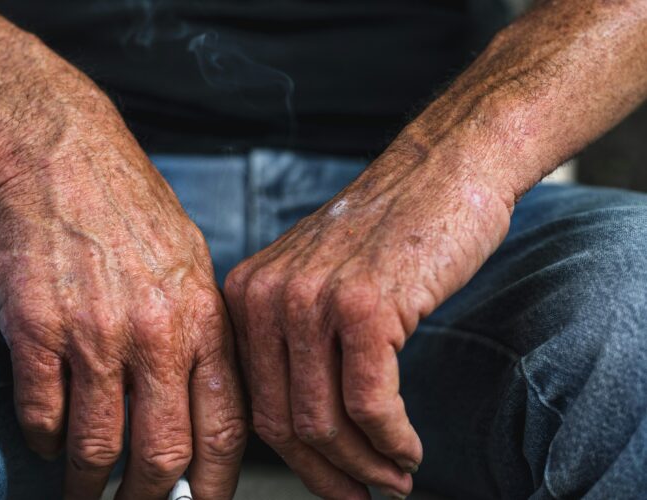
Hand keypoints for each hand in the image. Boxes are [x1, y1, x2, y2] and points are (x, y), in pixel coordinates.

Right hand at [0, 132, 245, 498]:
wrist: (68, 164)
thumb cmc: (135, 217)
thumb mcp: (195, 270)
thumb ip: (202, 340)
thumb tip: (201, 414)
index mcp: (203, 321)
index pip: (223, 429)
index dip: (214, 485)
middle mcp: (155, 333)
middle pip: (161, 453)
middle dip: (149, 499)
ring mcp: (94, 333)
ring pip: (96, 446)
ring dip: (87, 484)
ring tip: (83, 492)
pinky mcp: (38, 328)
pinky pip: (42, 414)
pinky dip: (44, 441)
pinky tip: (49, 440)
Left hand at [224, 136, 513, 498]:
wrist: (442, 171)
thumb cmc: (389, 232)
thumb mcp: (317, 282)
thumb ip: (296, 344)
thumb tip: (306, 429)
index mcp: (246, 295)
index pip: (253, 403)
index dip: (292, 459)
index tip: (327, 483)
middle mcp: (266, 297)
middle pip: (281, 422)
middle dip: (326, 474)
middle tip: (362, 494)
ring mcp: (311, 300)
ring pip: (323, 422)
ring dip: (364, 465)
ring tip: (394, 477)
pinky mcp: (363, 305)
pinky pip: (370, 405)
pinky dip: (391, 442)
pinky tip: (409, 449)